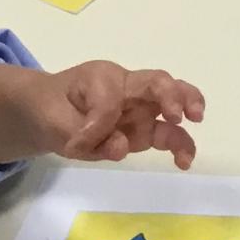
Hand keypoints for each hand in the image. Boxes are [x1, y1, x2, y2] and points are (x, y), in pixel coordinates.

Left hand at [0, 59, 205, 167]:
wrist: (48, 115)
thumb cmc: (52, 108)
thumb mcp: (54, 119)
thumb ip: (84, 132)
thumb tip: (120, 146)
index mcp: (104, 77)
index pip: (110, 97)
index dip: (99, 122)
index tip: (79, 141)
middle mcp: (128, 89)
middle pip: (158, 82)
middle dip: (171, 96)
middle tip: (177, 115)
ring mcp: (139, 110)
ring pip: (172, 105)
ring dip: (186, 116)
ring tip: (192, 134)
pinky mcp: (144, 132)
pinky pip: (168, 135)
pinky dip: (180, 147)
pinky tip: (184, 162)